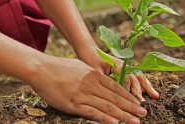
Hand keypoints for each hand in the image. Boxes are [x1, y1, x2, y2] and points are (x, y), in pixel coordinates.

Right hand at [28, 56, 147, 123]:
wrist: (41, 69)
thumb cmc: (58, 67)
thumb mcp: (79, 67)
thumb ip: (91, 75)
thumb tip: (100, 80)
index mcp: (94, 75)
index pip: (116, 88)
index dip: (129, 96)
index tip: (138, 103)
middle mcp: (91, 84)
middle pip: (115, 98)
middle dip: (131, 107)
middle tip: (143, 113)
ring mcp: (83, 94)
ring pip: (108, 107)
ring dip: (123, 115)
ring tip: (135, 120)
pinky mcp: (74, 104)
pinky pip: (92, 113)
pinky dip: (105, 119)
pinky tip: (115, 123)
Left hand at [82, 52, 158, 101]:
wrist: (89, 51)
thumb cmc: (90, 60)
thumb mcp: (95, 71)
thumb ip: (104, 80)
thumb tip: (111, 93)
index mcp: (117, 64)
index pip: (126, 78)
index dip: (127, 89)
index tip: (129, 99)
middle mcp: (124, 65)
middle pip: (135, 78)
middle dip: (138, 90)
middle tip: (141, 102)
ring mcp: (126, 67)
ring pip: (139, 77)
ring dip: (146, 87)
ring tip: (155, 95)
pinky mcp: (125, 71)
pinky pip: (137, 78)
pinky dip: (144, 84)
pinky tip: (151, 92)